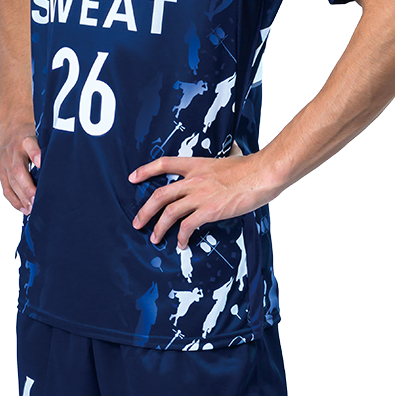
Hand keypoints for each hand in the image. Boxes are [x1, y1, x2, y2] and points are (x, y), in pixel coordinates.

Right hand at [0, 125, 40, 215]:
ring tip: (32, 208)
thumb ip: (47, 145)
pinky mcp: (1, 171)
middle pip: (18, 171)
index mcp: (25, 139)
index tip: (41, 163)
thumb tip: (58, 160)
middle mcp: (13, 151)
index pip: (30, 145)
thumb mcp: (40, 131)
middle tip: (37, 200)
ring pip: (11, 182)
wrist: (10, 124)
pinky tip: (24, 208)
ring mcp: (4, 162)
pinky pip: (6, 188)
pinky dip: (14, 200)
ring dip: (21, 197)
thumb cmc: (30, 131)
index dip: (36, 154)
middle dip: (27, 187)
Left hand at [128, 143, 272, 249]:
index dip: (146, 170)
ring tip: (154, 238)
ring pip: (169, 212)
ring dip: (158, 228)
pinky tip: (181, 244)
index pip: (164, 164)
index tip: (133, 177)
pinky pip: (187, 226)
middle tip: (137, 222)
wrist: (261, 173)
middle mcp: (194, 180)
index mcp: (197, 165)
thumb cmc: (250, 167)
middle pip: (160, 194)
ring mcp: (200, 195)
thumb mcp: (230, 157)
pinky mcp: (209, 210)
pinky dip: (181, 237)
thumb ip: (225, 159)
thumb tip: (234, 151)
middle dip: (145, 211)